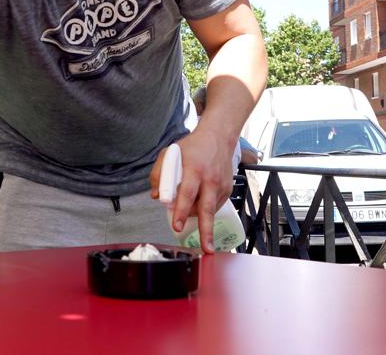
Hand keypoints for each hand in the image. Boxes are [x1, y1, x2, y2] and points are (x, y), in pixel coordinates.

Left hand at [148, 129, 234, 253]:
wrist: (218, 137)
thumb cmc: (191, 147)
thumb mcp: (169, 154)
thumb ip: (159, 174)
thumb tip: (157, 196)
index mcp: (194, 169)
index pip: (187, 194)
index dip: (181, 211)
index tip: (176, 226)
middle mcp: (210, 179)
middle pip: (207, 209)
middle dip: (206, 231)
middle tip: (205, 249)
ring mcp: (221, 185)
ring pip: (210, 210)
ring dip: (198, 217)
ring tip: (189, 212)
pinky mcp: (228, 189)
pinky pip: (215, 206)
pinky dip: (204, 208)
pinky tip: (199, 199)